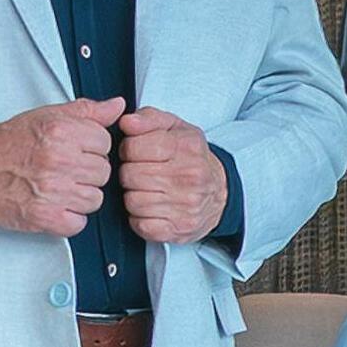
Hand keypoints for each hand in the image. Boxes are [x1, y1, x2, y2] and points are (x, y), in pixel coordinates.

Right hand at [0, 96, 122, 235]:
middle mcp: (59, 161)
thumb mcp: (46, 116)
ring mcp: (54, 191)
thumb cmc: (7, 145)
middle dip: (87, 172)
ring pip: (95, 199)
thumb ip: (86, 111)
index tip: (76, 150)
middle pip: (103, 172)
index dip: (91, 147)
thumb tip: (116, 106)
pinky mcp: (46, 217)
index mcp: (61, 132)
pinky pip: (79, 223)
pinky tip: (55, 204)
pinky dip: (69, 218)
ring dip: (80, 196)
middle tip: (64, 169)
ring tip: (58, 187)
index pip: (105, 142)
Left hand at [116, 106, 228, 243]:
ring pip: (132, 201)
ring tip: (147, 190)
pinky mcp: (180, 228)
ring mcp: (186, 205)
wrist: (220, 191)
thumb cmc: (191, 158)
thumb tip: (127, 122)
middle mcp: (189, 176)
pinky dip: (140, 218)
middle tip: (141, 172)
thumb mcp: (175, 128)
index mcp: (186, 147)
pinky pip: (141, 224)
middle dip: (130, 173)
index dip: (128, 150)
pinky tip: (151, 208)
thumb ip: (148, 118)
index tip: (137, 153)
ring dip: (133, 196)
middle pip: (130, 176)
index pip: (134, 148)